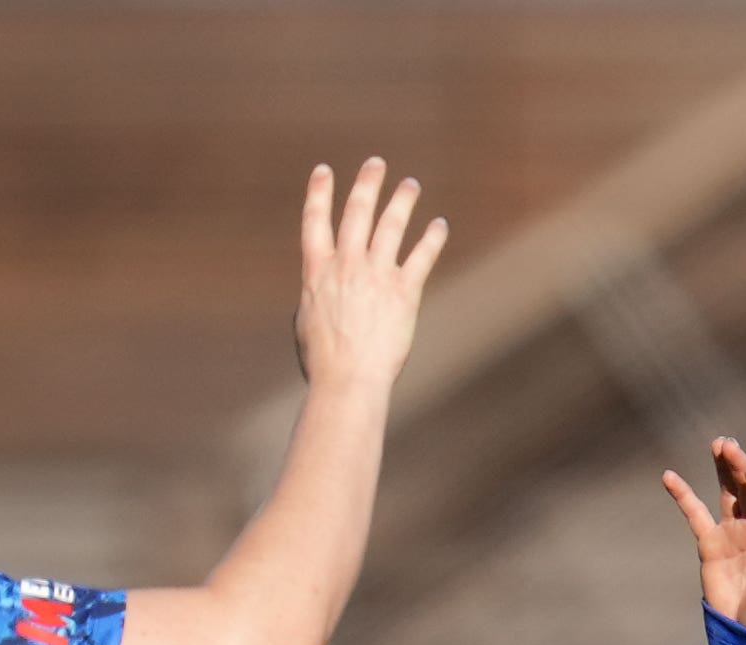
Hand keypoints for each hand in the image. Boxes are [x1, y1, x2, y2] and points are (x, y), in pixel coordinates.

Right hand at [295, 157, 446, 396]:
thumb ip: (316, 296)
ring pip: (391, 226)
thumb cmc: (323, 361)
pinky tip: (439, 225)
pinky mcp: (404, 292)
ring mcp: (375, 275)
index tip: (324, 170)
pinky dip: (432, 238)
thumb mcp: (305, 322)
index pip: (315, 221)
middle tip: (376, 164)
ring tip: (411, 185)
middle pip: (357, 212)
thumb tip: (322, 290)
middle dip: (367, 184)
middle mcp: (346, 265)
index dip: (319, 193)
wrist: (347, 380)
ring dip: (402, 201)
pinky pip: (421, 256)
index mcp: (316, 271)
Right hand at [662, 437, 745, 634]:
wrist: (745, 633)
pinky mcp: (710, 543)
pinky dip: (683, 496)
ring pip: (728, 493)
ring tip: (718, 444)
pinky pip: (695, 515)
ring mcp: (732, 533)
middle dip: (739, 467)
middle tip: (728, 444)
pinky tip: (669, 477)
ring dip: (723, 469)